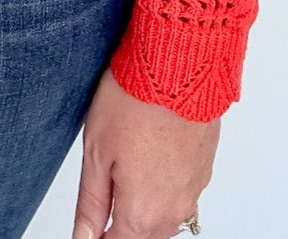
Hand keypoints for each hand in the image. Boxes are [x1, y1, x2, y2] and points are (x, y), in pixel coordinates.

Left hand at [72, 68, 217, 237]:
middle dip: (120, 223)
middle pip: (142, 235)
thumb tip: (83, 237)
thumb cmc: (135, 100)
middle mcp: (174, 210)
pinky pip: (181, 193)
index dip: (97, 237)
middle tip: (104, 194)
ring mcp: (193, 191)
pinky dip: (163, 185)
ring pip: (164, 217)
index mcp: (143, 214)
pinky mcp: (204, 170)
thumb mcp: (97, 152)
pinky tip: (149, 157)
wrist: (177, 66)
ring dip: (143, 206)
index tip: (89, 228)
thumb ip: (91, 204)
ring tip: (125, 167)